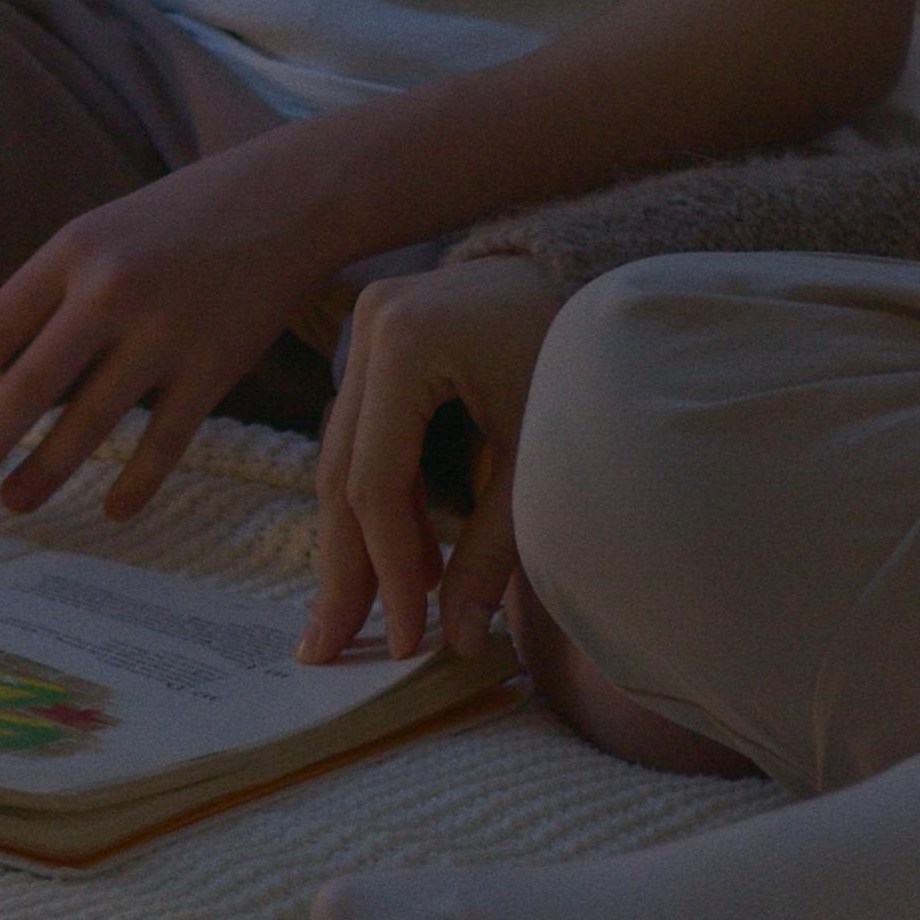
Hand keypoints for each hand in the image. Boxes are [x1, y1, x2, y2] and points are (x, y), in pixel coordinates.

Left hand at [0, 134, 341, 521]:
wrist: (289, 197)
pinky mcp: (216, 367)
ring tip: (14, 501)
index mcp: (74, 250)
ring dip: (44, 472)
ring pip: (89, 424)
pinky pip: (164, 442)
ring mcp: (166, 332)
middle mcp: (112, 291)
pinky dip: (135, 482)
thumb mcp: (105, 230)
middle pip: (28, 386)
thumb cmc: (184, 217)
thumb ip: (55, 289)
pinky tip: (112, 511)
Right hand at [300, 253, 564, 664]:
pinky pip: (363, 432)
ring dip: (356, 537)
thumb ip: (495, 548)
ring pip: (343, 455)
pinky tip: (388, 555)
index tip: (405, 638)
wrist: (589, 269)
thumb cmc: (577, 353)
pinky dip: (375, 496)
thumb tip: (459, 639)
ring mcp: (369, 324)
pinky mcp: (380, 335)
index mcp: (407, 343)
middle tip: (331, 649)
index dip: (386, 570)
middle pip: (342, 471)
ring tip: (361, 616)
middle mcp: (371, 325)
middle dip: (345, 568)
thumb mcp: (541, 454)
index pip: (375, 483)